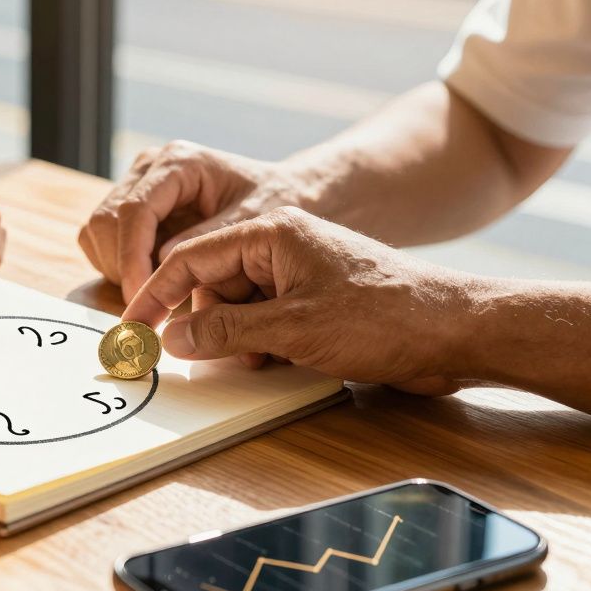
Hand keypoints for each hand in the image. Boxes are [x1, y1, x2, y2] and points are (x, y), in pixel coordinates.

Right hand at [79, 141, 312, 301]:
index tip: (139, 301)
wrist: (285, 190)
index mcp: (180, 164)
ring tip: (158, 297)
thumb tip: (161, 263)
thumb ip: (212, 240)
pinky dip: (121, 268)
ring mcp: (138, 186)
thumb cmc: (278, 201)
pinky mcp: (135, 208)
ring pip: (97, 233)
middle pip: (106, 221)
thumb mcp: (257, 220)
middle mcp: (151, 169)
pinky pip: (104, 241)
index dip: (132, 260)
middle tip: (148, 310)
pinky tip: (156, 283)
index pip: (135, 211)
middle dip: (122, 269)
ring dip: (118, 271)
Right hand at [123, 207, 471, 395]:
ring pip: (236, 306)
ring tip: (267, 358)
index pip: (190, 255)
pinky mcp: (312, 301)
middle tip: (207, 357)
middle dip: (207, 323)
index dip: (155, 293)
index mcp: (270, 230)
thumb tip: (172, 338)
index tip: (132, 327)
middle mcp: (279, 245)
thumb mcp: (293, 328)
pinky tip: (283, 359)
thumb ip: (225, 332)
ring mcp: (297, 273)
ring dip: (238, 339)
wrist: (458, 332)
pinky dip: (262, 343)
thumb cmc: (385, 316)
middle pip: (211, 283)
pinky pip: (263, 320)